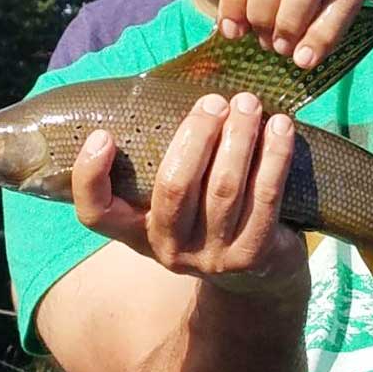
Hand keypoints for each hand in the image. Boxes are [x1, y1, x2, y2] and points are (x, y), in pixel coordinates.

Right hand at [72, 93, 307, 294]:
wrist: (258, 276)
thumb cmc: (210, 219)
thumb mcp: (177, 205)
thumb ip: (166, 164)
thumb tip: (166, 95)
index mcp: (138, 232)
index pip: (97, 214)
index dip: (90, 177)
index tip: (103, 136)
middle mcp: (169, 249)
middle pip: (174, 187)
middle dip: (196, 135)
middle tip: (215, 102)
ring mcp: (211, 257)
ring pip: (223, 188)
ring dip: (239, 138)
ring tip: (248, 104)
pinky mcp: (251, 256)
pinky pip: (264, 197)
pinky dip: (274, 157)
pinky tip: (281, 128)